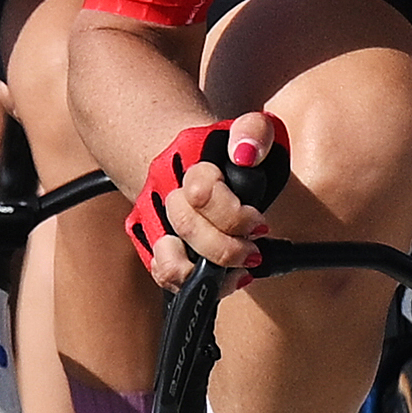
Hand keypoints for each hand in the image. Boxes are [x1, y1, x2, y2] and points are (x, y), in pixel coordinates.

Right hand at [126, 111, 282, 290]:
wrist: (187, 154)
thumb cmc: (226, 149)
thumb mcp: (252, 129)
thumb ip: (254, 132)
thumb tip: (245, 154)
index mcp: (184, 159)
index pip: (201, 193)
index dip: (236, 216)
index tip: (261, 224)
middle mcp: (161, 190)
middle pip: (186, 229)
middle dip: (228, 248)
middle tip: (254, 250)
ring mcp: (152, 220)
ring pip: (168, 262)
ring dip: (209, 274)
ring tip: (238, 271)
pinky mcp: (150, 244)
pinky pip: (163, 275)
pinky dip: (194, 283)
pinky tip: (221, 278)